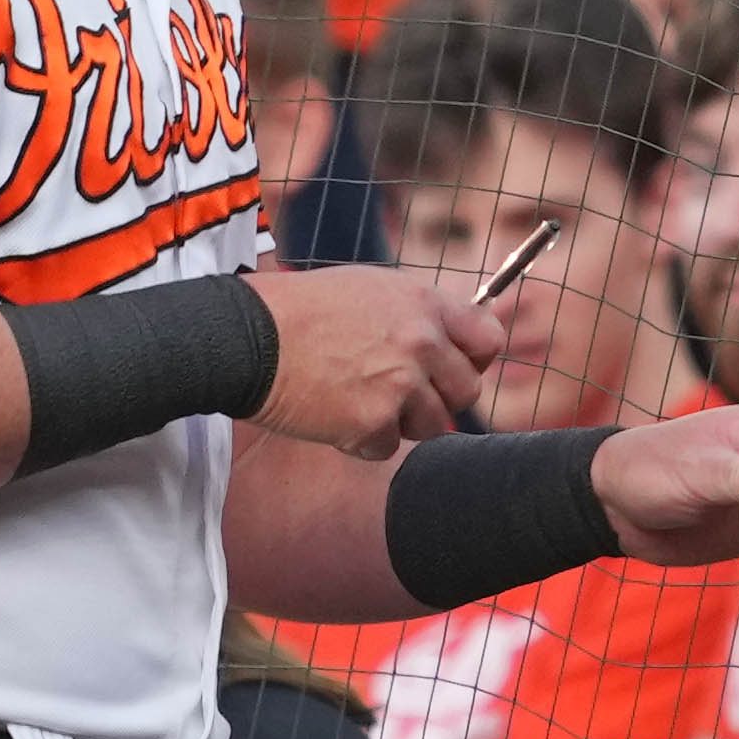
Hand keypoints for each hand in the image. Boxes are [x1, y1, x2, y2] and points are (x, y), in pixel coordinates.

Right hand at [259, 267, 499, 456]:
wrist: (250, 337)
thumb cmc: (301, 312)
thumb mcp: (369, 290)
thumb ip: (415, 314)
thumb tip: (449, 342)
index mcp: (422, 303)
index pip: (488, 339)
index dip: (472, 360)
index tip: (450, 368)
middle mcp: (420, 341)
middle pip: (467, 392)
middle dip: (436, 399)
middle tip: (396, 393)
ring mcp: (399, 383)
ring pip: (433, 426)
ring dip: (401, 423)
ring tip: (359, 399)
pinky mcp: (372, 421)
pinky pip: (387, 449)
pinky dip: (362, 442)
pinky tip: (333, 415)